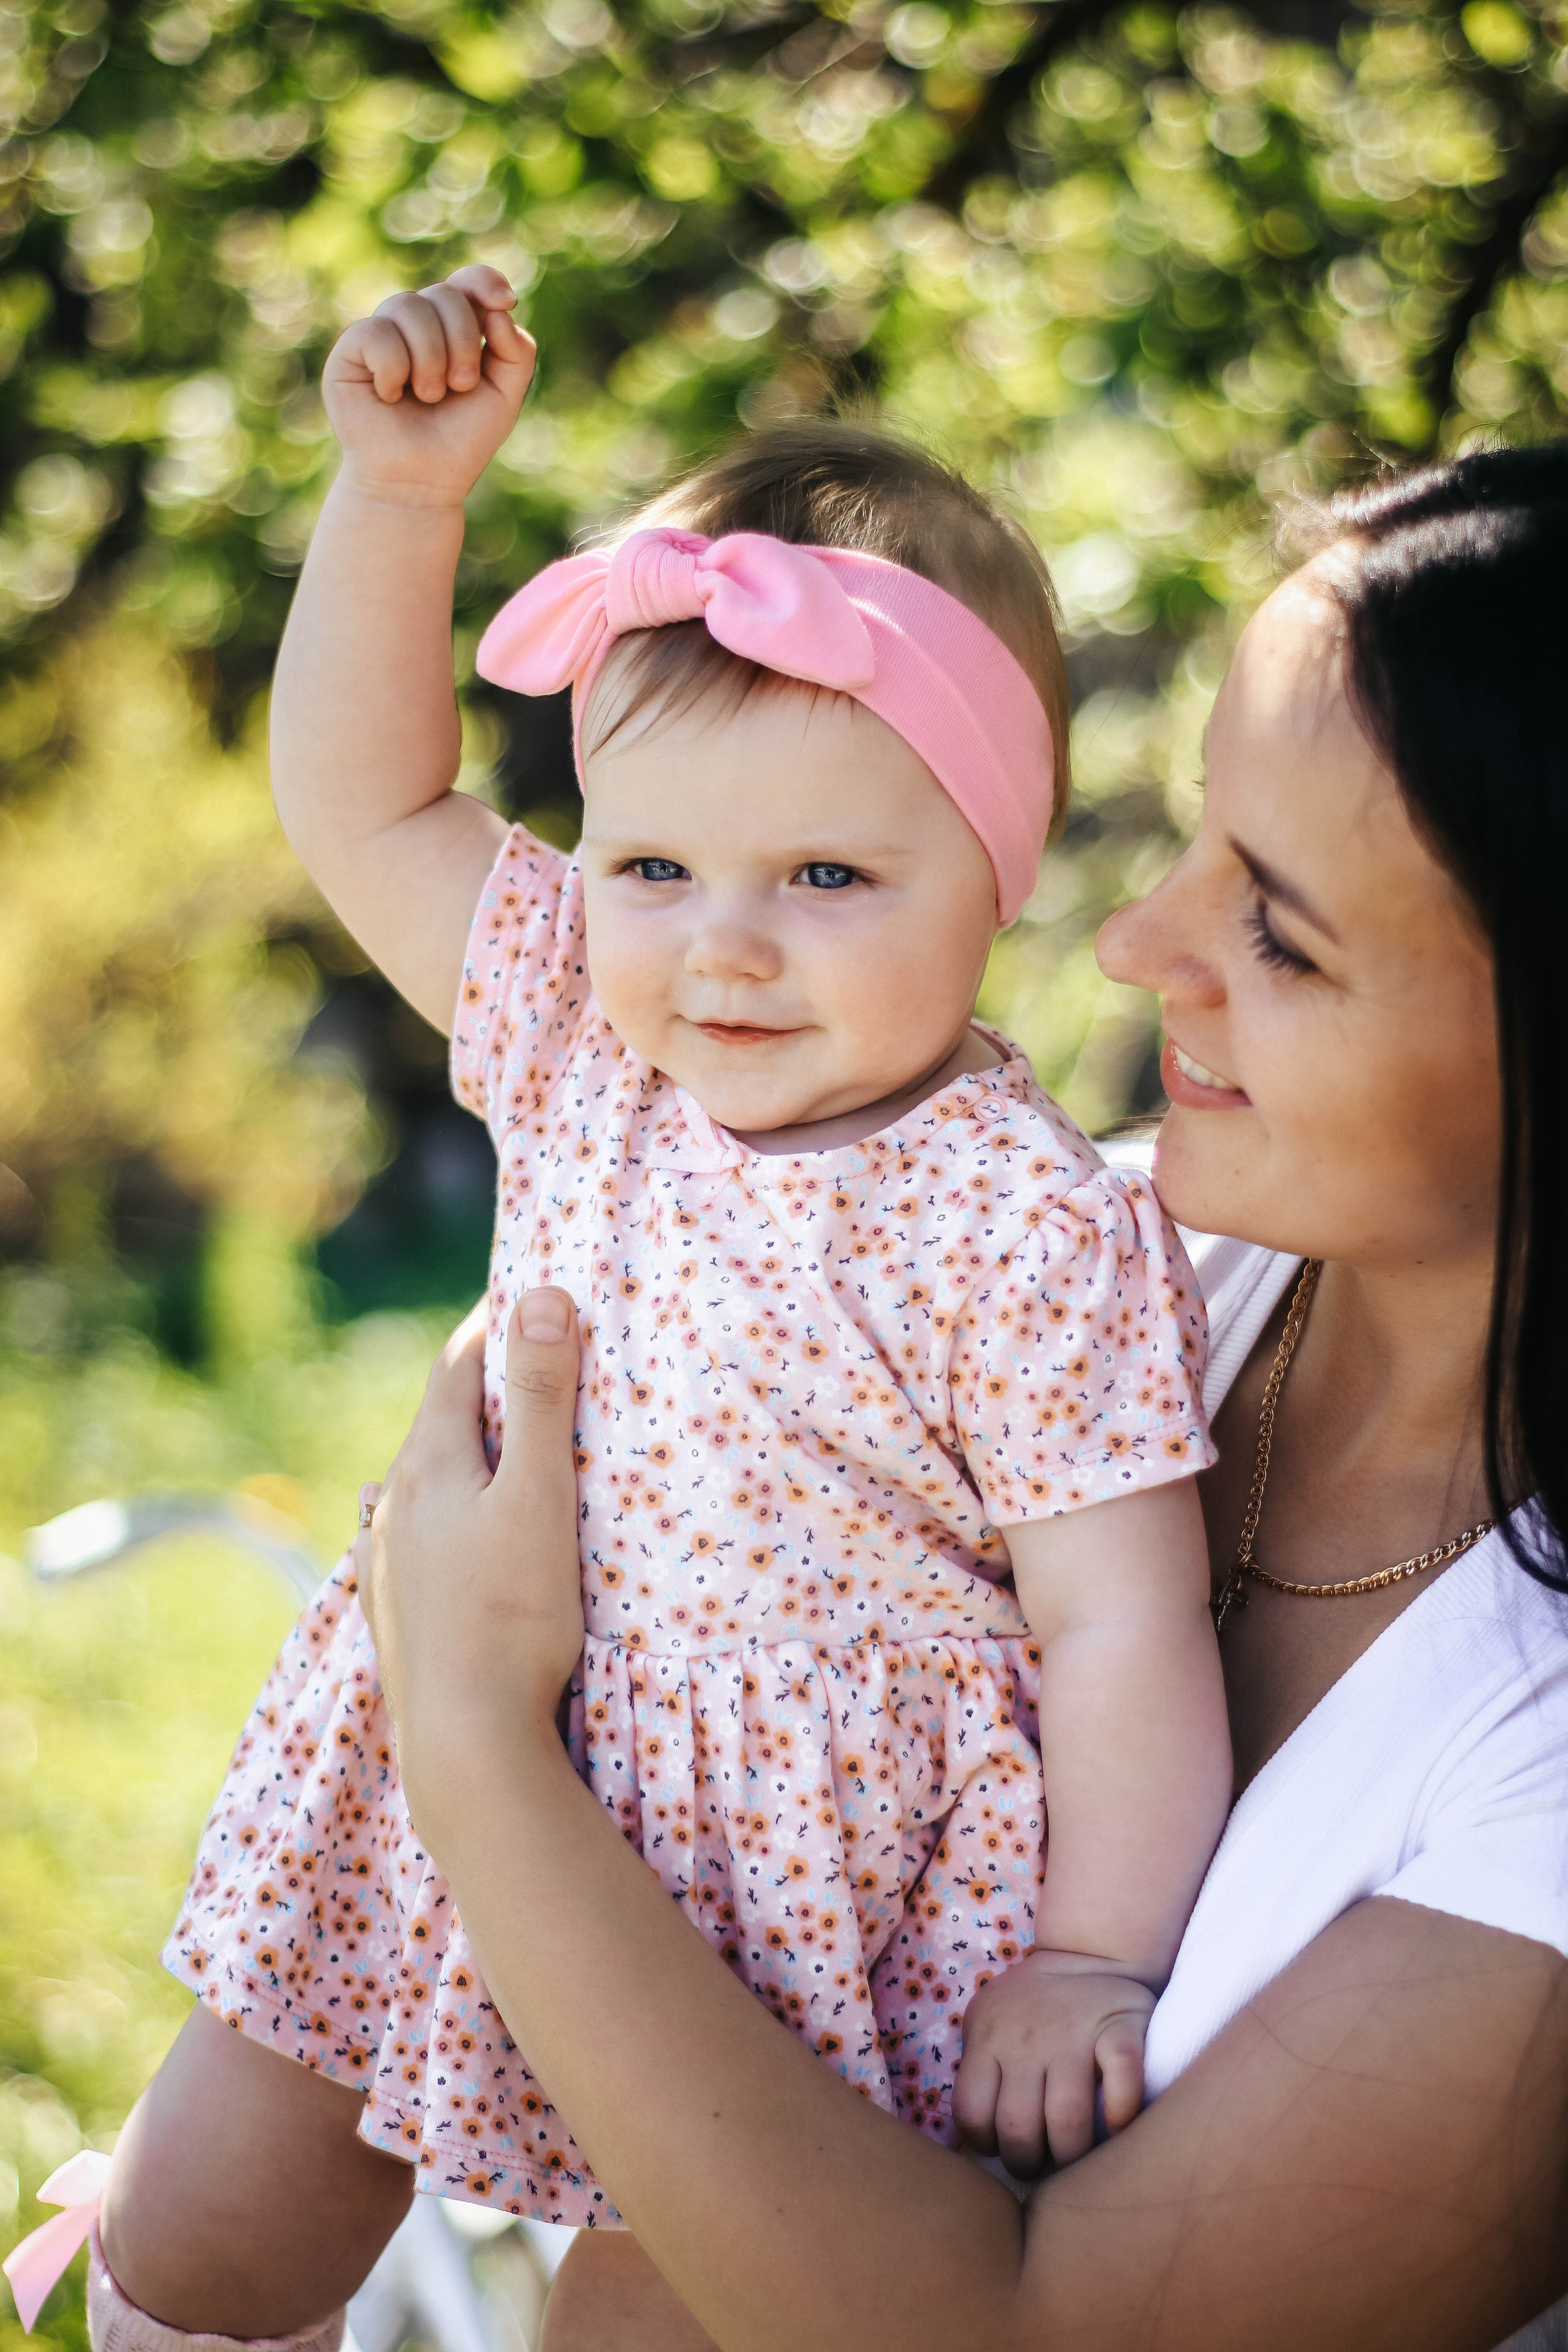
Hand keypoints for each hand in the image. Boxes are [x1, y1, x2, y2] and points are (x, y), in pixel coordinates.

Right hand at [323, 264, 536, 508]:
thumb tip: (498, 309)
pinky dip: (394, 369)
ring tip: (428, 396)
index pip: (468, 281)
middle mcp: (416, 324)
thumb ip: (517, 352)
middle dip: (462, 342)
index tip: (505, 301)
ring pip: (408, 305)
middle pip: (444, 294)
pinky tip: (390, 397)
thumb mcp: (505, 397)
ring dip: (430, 359)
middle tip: (459, 386)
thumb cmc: (460, 441)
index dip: (484, 281)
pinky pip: (376, 332)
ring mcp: (382, 334)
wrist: (419, 483)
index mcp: (453, 328)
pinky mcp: (350, 351)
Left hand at [353, 1287, 585, 1844]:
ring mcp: (384, 1564)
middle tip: (522, 1361)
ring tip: (494, 1448)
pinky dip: (439, 1518)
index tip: (520, 1295)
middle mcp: (392, 1507)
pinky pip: (410, 1542)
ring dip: (457, 1457)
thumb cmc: (513, 1618)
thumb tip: (540, 1294)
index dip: (489, 1327)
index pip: (455, 1369)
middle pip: (436, 1424)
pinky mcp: (392, 1615)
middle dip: (478, 1388)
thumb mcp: (541, 1495)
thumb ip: (542, 1397)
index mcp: (428, 1467)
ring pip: (419, 1486)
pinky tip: (442, 1536)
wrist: (464, 1743)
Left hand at [953, 1949, 1155, 2175]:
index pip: (972, 2114)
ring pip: (1068, 2122)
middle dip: (1028, 2163)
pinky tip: (1117, 2128)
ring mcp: (1075, 2033)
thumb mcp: (991, 2022)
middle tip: (1042, 2162)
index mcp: (989, 2037)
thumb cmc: (1034, 2004)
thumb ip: (982, 2068)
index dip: (987, 2145)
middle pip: (1018, 2128)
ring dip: (1071, 2156)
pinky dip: (1122, 2116)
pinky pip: (1123, 2084)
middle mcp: (1027, 2038)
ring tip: (1074, 2158)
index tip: (1004, 2146)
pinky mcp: (1121, 2029)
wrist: (1092, 1950)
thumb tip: (977, 2142)